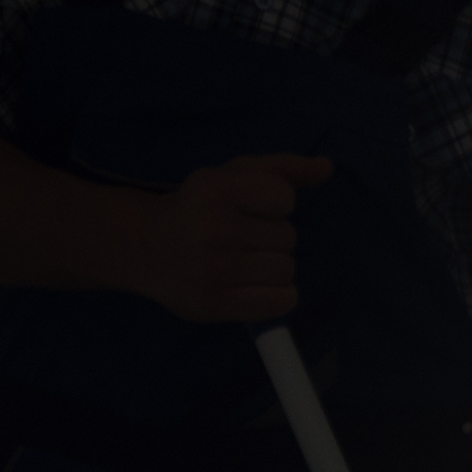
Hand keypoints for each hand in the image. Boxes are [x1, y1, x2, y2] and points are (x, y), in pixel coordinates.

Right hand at [135, 152, 329, 325]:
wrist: (145, 247)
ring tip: (244, 263)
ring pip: (286, 270)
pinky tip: (256, 286)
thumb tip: (326, 168)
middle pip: (287, 238)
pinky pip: (281, 302)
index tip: (250, 210)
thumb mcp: (231, 175)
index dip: (274, 205)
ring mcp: (215, 270)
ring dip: (273, 267)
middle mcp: (215, 229)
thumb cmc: (197, 207)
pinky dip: (278, 296)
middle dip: (270, 238)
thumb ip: (281, 167)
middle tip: (239, 239)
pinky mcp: (216, 305)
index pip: (285, 198)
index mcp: (217, 190)